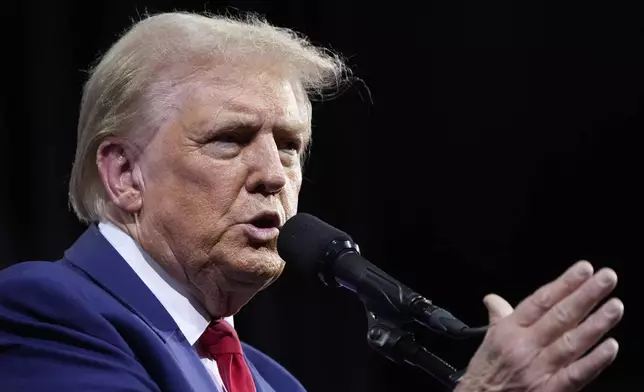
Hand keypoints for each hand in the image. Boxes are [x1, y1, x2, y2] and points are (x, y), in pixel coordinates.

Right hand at [456, 261, 622, 391]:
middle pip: (559, 316)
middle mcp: (524, 347)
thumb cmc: (486, 373)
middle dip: (585, 295)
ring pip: (571, 342)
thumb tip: (493, 299)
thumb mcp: (487, 341)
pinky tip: (611, 346)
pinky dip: (594, 361)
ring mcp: (538, 369)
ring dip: (595, 323)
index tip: (584, 269)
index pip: (540, 301)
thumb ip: (497, 317)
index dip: (564, 284)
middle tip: (607, 278)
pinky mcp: (549, 391)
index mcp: (508, 331)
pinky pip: (575, 374)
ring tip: (615, 305)